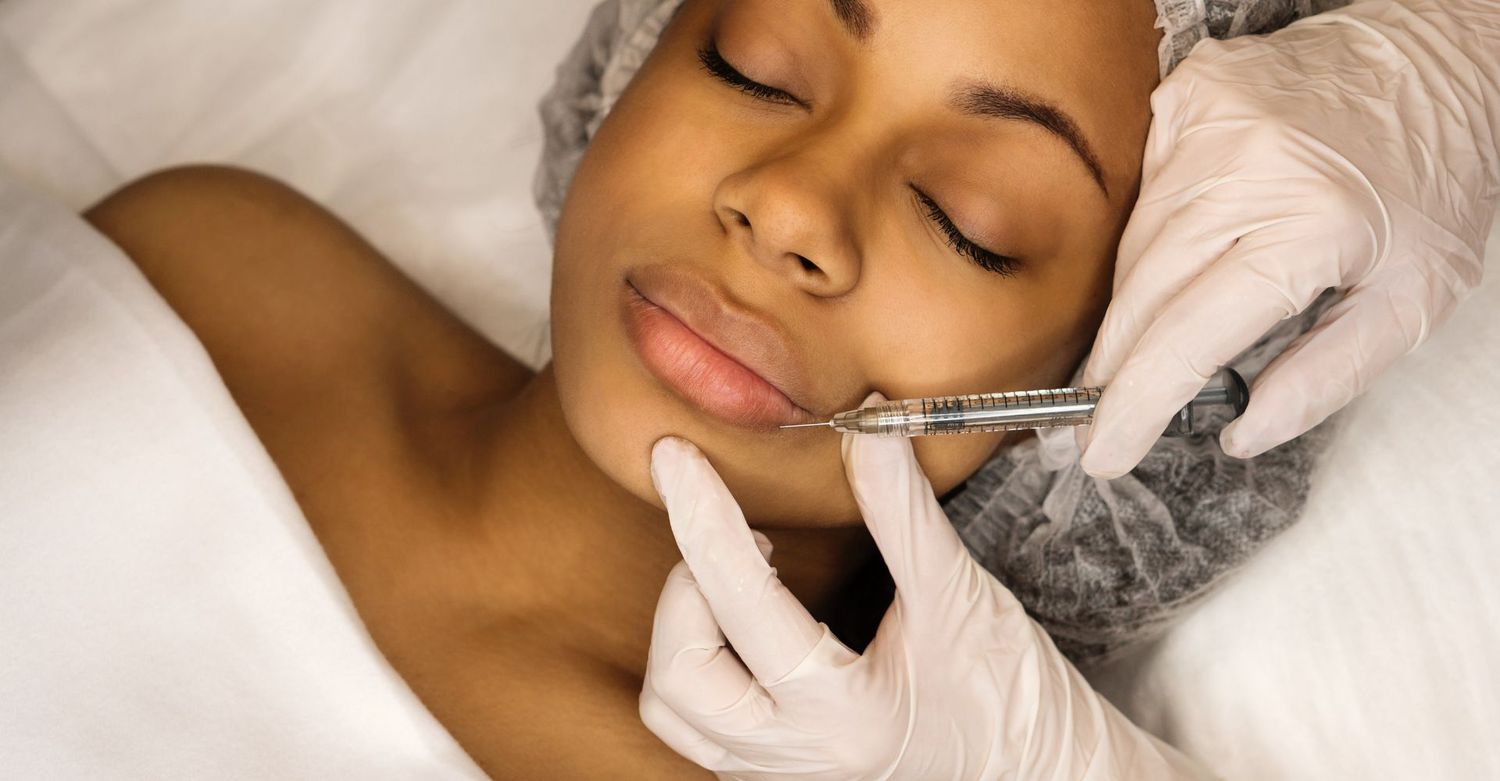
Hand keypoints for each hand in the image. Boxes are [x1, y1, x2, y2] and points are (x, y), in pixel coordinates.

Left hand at [639, 396, 1207, 779]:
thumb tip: (869, 426)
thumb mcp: (961, 597)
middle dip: (684, 587)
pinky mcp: (777, 776)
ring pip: (674, 711)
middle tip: (732, 535)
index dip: (704, 519)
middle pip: (681, 676)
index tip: (678, 459)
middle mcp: (798, 755)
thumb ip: (905, 513)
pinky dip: (697, 669)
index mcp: (844, 712)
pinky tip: (738, 627)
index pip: (745, 604)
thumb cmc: (1011, 697)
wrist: (1045, 776)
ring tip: (736, 580)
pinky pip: (698, 729)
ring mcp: (781, 774)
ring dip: (681, 632)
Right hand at [1076, 0, 1498, 477]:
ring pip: (1133, 247)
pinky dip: (1149, 238)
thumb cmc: (1433, 182)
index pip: (1190, 337)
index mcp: (1313, 225)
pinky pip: (1141, 191)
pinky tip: (1171, 259)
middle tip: (1088, 425)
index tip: (1102, 453)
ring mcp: (1209, 121)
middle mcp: (1249, 166)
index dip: (1138, 404)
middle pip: (1142, 295)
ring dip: (1128, 310)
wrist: (1437, 61)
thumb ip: (1327, 378)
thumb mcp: (1413, 300)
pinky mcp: (1186, 94)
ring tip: (1129, 357)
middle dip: (1111, 370)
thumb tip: (1242, 434)